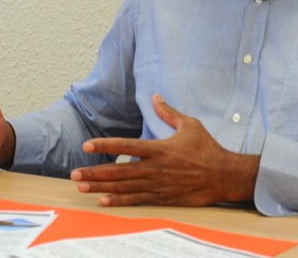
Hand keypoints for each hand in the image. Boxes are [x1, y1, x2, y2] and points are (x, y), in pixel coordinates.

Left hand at [71, 93, 259, 206]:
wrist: (223, 175)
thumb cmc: (207, 148)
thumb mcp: (189, 125)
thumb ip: (169, 113)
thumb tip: (156, 97)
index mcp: (159, 148)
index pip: (125, 146)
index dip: (104, 145)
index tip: (86, 146)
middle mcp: (154, 168)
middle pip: (118, 170)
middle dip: (94, 172)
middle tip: (74, 173)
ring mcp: (157, 185)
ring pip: (123, 186)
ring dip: (100, 187)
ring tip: (81, 186)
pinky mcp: (162, 198)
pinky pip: (136, 200)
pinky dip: (119, 200)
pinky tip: (103, 200)